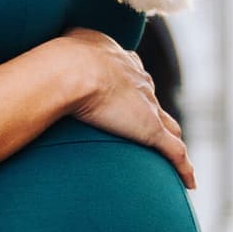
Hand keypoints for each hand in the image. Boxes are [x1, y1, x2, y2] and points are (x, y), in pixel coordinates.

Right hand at [55, 30, 194, 188]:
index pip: (134, 79)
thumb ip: (62, 56)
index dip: (134, 90)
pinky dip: (183, 168)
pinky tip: (189, 182)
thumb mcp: (64, 49)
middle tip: (148, 126)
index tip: (130, 98)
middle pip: (153, 102)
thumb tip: (43, 65)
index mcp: (120, 62)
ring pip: (168, 127)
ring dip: (171, 140)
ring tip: (173, 156)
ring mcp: (147, 107)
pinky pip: (174, 152)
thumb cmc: (62, 60)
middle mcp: (139, 82)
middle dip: (153, 114)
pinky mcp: (150, 130)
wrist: (74, 69)